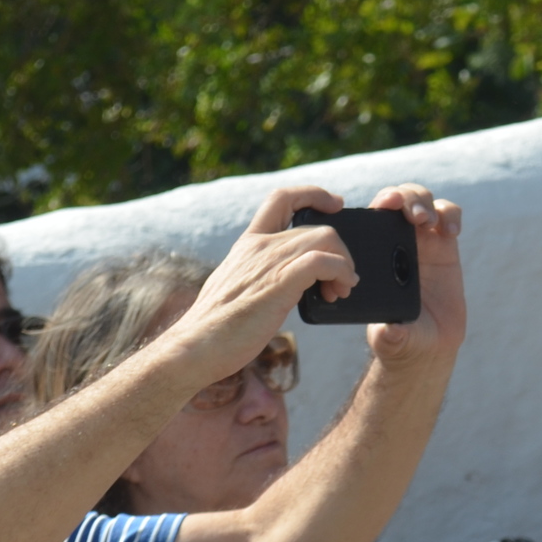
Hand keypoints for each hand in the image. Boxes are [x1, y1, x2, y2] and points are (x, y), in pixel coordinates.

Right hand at [156, 186, 357, 390]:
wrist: (196, 347)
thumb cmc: (219, 328)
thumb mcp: (239, 288)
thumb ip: (261, 276)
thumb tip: (291, 282)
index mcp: (248, 244)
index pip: (281, 198)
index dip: (313, 194)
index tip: (334, 203)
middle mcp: (258, 246)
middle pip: (317, 227)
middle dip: (340, 252)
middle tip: (341, 282)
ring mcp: (268, 263)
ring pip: (325, 239)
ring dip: (344, 264)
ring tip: (341, 290)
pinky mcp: (279, 284)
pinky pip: (322, 262)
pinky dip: (341, 272)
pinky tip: (340, 290)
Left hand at [363, 183, 464, 368]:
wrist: (428, 343)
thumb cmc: (402, 338)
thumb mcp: (391, 338)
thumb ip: (391, 335)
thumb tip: (391, 330)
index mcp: (374, 255)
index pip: (372, 217)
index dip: (378, 205)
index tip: (384, 208)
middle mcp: (395, 242)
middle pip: (398, 199)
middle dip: (405, 198)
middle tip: (414, 217)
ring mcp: (422, 240)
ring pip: (423, 200)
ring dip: (425, 202)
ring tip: (429, 221)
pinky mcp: (446, 245)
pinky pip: (449, 216)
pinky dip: (451, 215)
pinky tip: (452, 231)